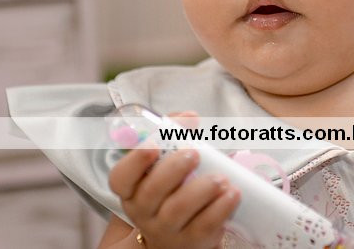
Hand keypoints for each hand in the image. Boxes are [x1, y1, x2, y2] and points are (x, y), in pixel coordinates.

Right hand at [108, 111, 239, 248]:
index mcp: (132, 189)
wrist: (176, 237)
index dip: (135, 160)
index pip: (121, 177)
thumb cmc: (171, 190)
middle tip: (194, 154)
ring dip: (201, 189)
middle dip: (173, 169)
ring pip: (178, 209)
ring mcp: (167, 229)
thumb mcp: (165, 166)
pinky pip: (205, 224)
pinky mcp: (192, 241)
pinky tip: (232, 193)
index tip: (153, 144)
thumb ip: (173, 134)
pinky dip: (221, 207)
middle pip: (152, 191)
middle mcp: (144, 211)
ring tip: (220, 177)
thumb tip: (188, 118)